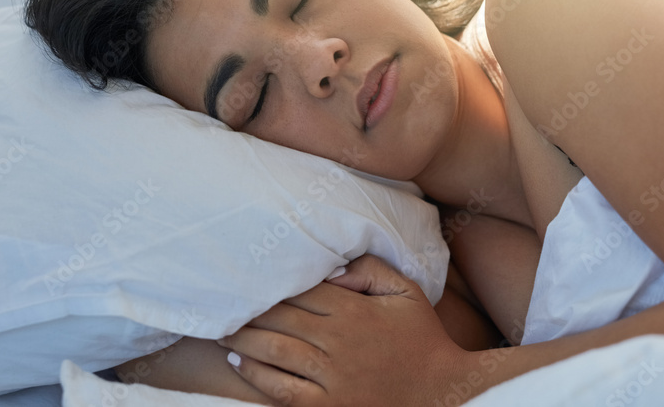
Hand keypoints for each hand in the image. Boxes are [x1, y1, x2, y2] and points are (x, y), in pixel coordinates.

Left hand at [216, 255, 467, 406]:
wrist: (443, 395)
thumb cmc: (422, 338)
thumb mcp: (406, 292)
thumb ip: (370, 270)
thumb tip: (331, 270)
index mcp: (353, 311)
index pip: (299, 291)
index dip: (270, 284)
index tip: (246, 276)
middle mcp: (337, 342)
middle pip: (279, 318)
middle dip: (247, 309)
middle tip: (221, 300)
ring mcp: (330, 377)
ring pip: (274, 351)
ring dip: (241, 339)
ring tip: (220, 329)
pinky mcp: (327, 406)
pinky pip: (281, 389)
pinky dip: (256, 374)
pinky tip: (239, 362)